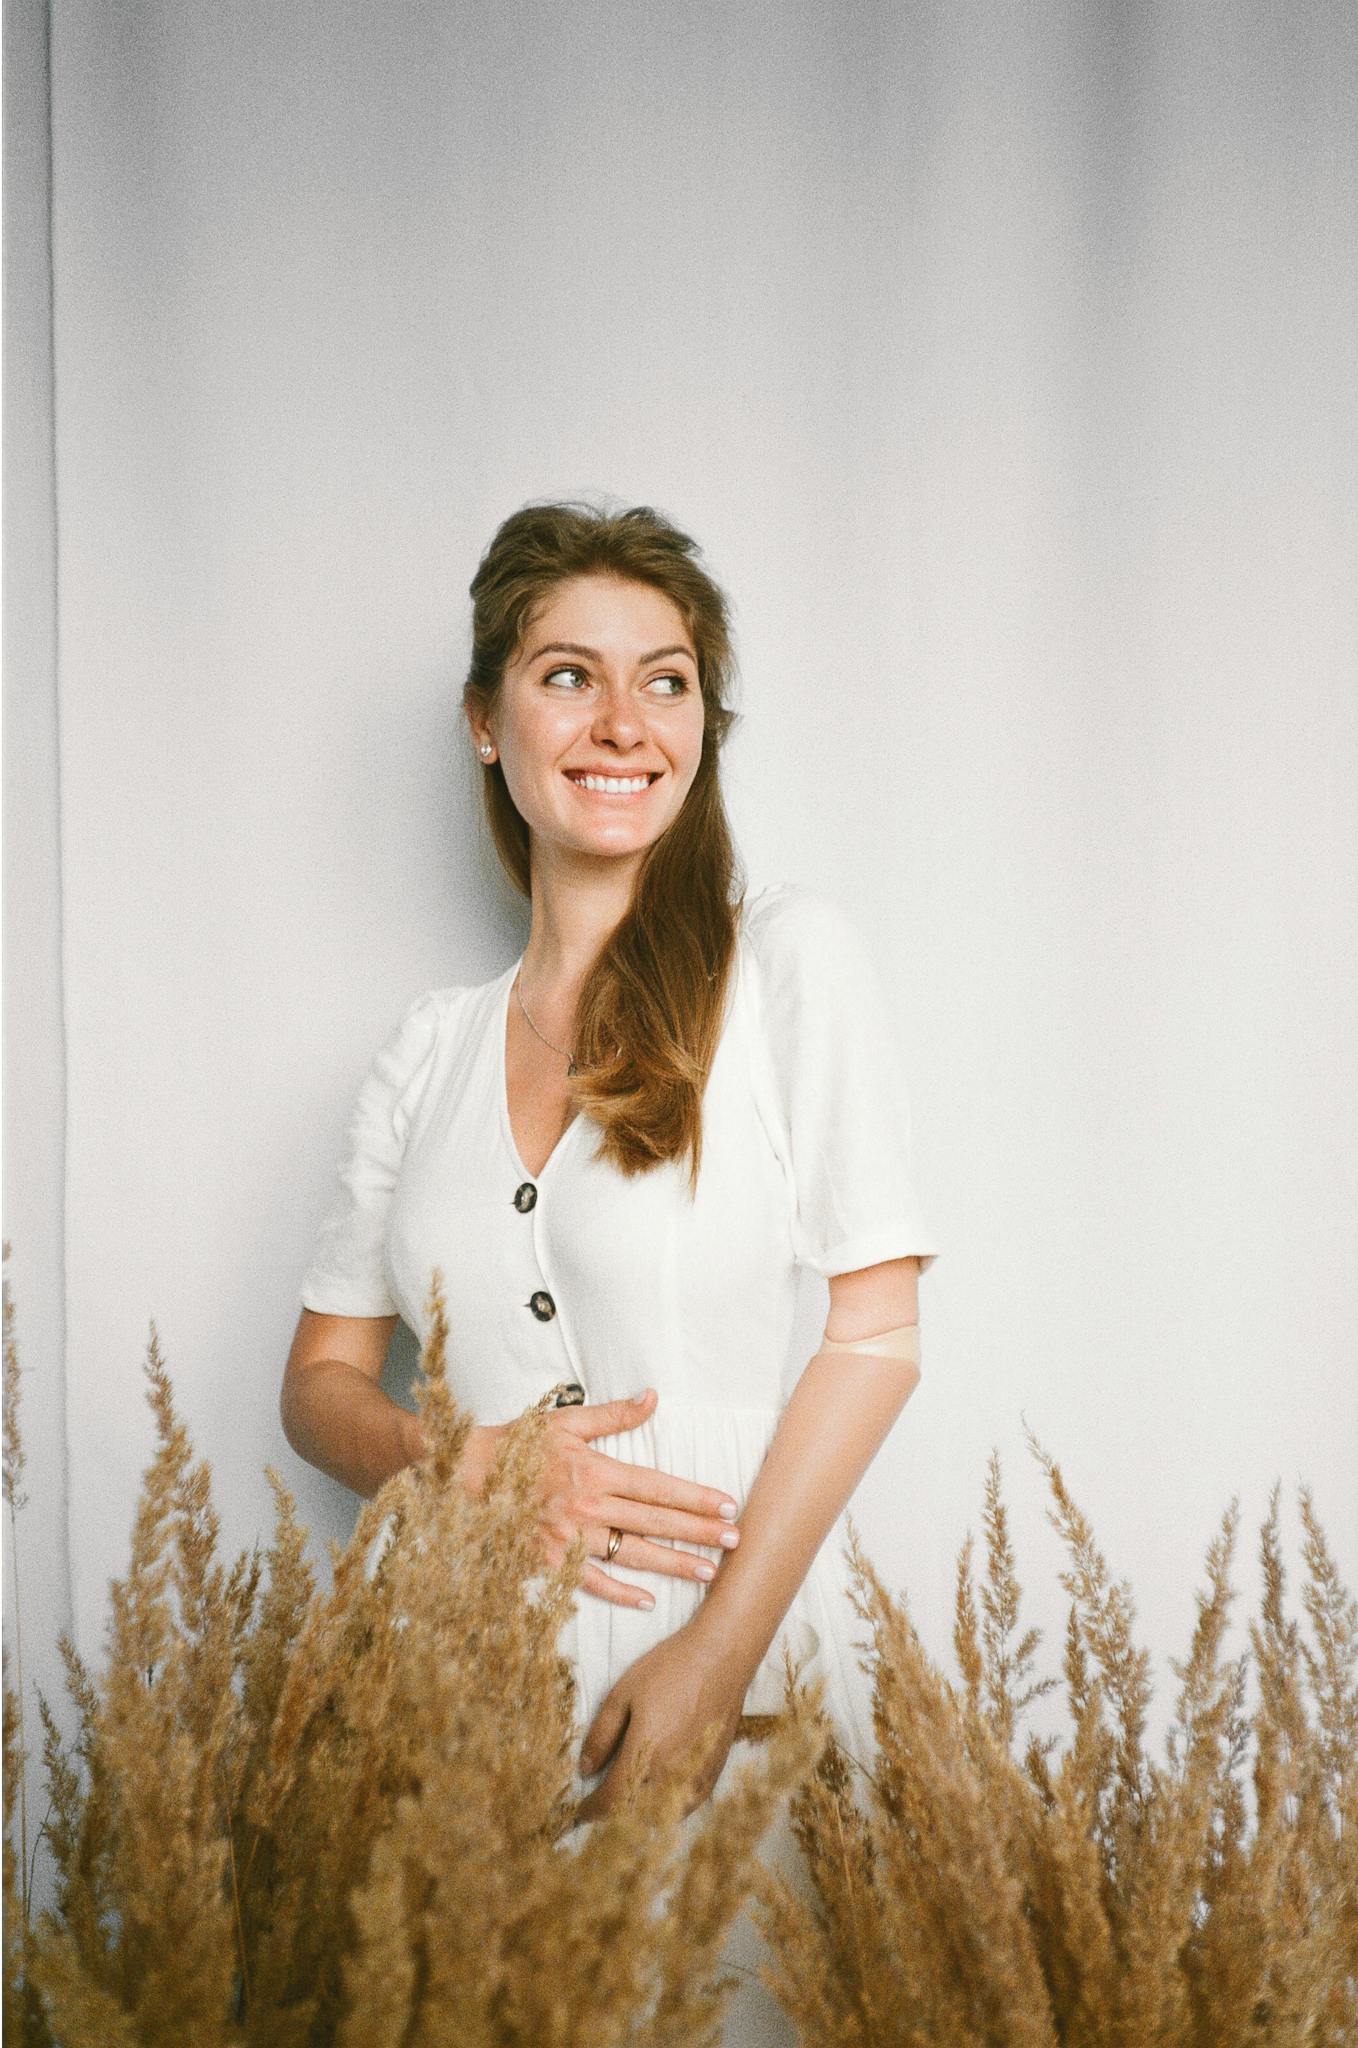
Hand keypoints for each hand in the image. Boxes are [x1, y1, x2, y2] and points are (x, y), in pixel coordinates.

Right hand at [466, 1390, 741, 1610]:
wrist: (466, 1473)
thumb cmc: (518, 1443)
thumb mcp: (567, 1421)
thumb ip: (613, 1414)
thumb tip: (652, 1397)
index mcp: (595, 1470)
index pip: (658, 1486)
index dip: (695, 1497)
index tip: (727, 1504)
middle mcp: (588, 1507)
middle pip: (655, 1522)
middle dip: (699, 1532)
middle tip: (736, 1540)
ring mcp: (569, 1538)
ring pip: (632, 1555)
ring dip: (673, 1564)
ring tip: (708, 1572)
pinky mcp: (550, 1560)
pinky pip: (591, 1582)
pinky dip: (620, 1593)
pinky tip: (648, 1600)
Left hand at [574, 1622, 754, 1822]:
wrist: (721, 1656)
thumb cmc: (670, 1668)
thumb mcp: (623, 1694)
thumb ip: (601, 1735)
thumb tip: (585, 1769)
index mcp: (645, 1754)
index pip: (612, 1799)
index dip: (592, 1810)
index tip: (579, 1813)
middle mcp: (672, 1772)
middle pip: (636, 1813)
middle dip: (613, 1816)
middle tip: (599, 1809)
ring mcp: (696, 1775)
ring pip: (664, 1814)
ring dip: (641, 1817)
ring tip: (625, 1808)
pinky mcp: (715, 1770)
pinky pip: (688, 1805)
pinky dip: (669, 1810)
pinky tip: (660, 1801)